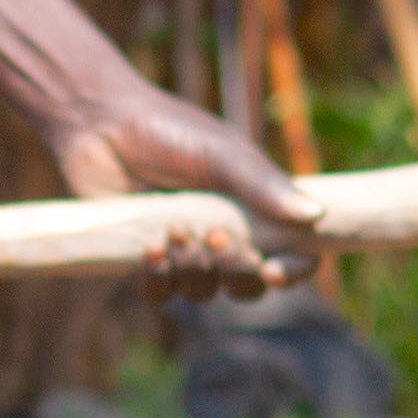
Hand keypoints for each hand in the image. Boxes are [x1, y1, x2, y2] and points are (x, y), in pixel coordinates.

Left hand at [47, 75, 322, 280]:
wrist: (103, 125)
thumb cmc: (170, 130)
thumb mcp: (223, 152)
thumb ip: (264, 185)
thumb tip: (315, 216)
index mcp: (256, 209)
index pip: (292, 254)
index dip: (293, 271)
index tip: (275, 270)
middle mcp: (226, 235)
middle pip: (248, 285)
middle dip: (236, 270)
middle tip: (216, 236)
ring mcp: (185, 251)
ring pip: (203, 291)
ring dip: (193, 268)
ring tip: (174, 228)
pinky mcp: (145, 260)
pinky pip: (160, 293)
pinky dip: (158, 277)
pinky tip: (149, 248)